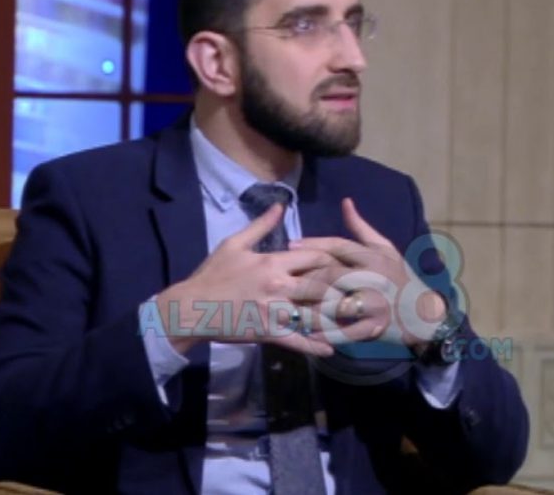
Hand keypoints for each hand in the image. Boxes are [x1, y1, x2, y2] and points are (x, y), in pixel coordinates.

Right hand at [156, 204, 345, 356]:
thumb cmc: (212, 274)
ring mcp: (276, 312)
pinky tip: (331, 348)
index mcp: (272, 262)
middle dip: (345, 285)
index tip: (347, 261)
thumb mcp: (234, 244)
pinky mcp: (269, 334)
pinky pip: (298, 341)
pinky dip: (315, 346)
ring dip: (337, 315)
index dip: (335, 257)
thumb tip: (280, 206)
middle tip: (362, 288)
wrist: (192, 308)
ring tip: (356, 317)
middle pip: (324, 283)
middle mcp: (279, 286)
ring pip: (315, 313)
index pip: (315, 256)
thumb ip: (261, 226)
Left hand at [290, 198, 447, 351]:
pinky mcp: (375, 327)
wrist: (424, 313)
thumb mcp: (386, 249)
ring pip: (335, 304)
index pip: (338, 247)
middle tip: (281, 280)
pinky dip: (327, 334)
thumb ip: (361, 228)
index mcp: (374, 256)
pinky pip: (346, 331)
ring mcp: (375, 304)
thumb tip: (345, 202)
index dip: (313, 244)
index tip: (290, 245)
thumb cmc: (400, 277)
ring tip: (288, 308)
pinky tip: (309, 335)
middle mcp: (374, 278)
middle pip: (331, 275)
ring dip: (310, 308)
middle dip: (305, 278)